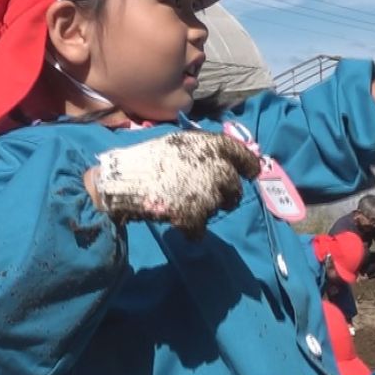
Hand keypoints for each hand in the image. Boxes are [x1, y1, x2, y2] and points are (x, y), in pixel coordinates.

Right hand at [86, 131, 261, 238]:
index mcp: (210, 146)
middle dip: (224, 194)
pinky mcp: (196, 216)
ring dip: (204, 209)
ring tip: (181, 203)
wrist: (122, 182)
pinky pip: (199, 230)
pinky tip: (176, 222)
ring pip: (217, 208)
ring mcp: (208, 194)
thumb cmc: (145, 160)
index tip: (252, 172)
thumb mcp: (177, 143)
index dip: (249, 164)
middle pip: (234, 187)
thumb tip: (223, 161)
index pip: (241, 153)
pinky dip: (189, 230)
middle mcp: (216, 168)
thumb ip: (202, 152)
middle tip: (205, 196)